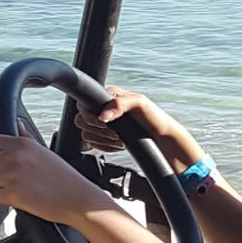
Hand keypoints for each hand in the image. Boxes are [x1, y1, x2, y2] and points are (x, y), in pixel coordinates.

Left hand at [0, 132, 119, 227]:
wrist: (76, 198)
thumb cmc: (63, 177)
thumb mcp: (43, 150)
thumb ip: (25, 137)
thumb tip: (17, 125)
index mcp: (20, 144)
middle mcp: (14, 157)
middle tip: (5, 179)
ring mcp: (11, 175)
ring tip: (13, 189)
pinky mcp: (12, 194)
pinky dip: (2, 200)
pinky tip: (16, 198)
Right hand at [76, 87, 198, 166]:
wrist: (160, 136)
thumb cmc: (153, 117)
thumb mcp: (140, 104)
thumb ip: (120, 104)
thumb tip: (103, 115)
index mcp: (108, 96)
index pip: (83, 105)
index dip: (91, 117)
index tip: (106, 124)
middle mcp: (103, 108)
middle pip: (80, 121)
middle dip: (98, 130)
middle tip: (115, 133)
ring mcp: (103, 123)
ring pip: (86, 134)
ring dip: (102, 140)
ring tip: (119, 138)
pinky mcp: (104, 137)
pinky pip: (93, 144)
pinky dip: (104, 147)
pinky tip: (117, 144)